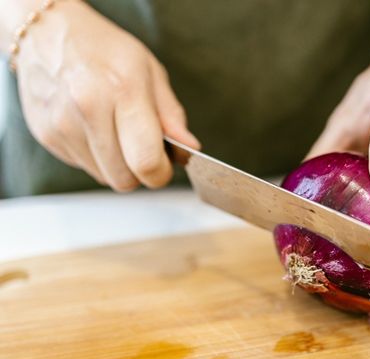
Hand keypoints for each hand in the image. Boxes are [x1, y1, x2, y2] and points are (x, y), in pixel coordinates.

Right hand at [15, 0, 198, 190]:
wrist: (47, 32)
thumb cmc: (104, 50)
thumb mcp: (150, 72)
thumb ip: (171, 115)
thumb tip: (188, 148)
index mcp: (123, 90)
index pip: (146, 161)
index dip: (161, 173)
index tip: (165, 164)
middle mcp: (88, 109)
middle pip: (124, 179)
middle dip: (140, 171)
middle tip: (142, 146)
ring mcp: (61, 124)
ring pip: (104, 177)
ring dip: (117, 164)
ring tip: (115, 130)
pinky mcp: (45, 135)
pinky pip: (83, 166)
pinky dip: (95, 156)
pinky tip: (93, 127)